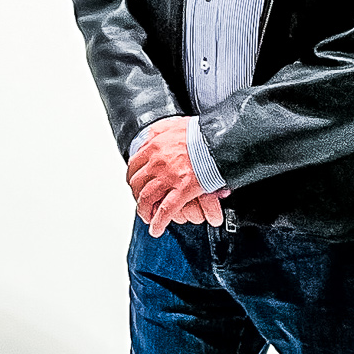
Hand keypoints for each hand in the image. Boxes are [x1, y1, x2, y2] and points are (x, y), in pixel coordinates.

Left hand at [127, 117, 225, 237]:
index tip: (137, 183)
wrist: (219, 138)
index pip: (135, 165)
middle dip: (137, 195)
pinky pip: (166, 210)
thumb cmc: (202, 131)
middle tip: (142, 202)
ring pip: (147, 198)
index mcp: (155, 146)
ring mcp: (169, 177)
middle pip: (137, 183)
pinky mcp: (184, 189)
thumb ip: (162, 129)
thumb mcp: (175, 123)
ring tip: (147, 218)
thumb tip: (153, 132)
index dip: (134, 177)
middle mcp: (157, 162)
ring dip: (144, 211)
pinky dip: (158, 222)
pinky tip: (156, 229)